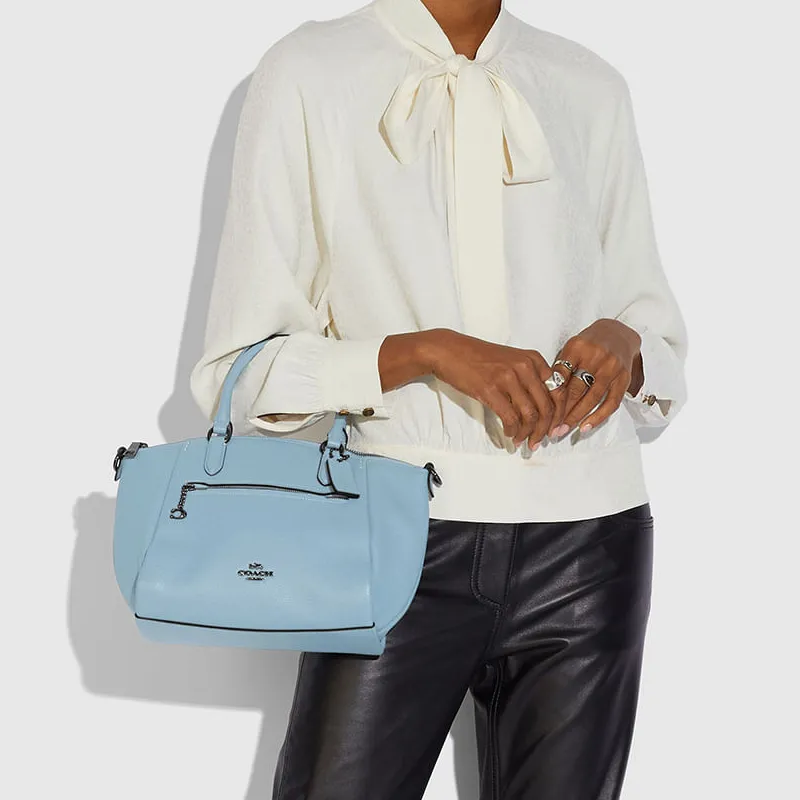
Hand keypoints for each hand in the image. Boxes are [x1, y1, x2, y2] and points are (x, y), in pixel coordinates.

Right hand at [421, 328, 555, 448]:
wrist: (450, 351)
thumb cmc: (479, 358)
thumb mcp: (512, 360)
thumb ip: (530, 378)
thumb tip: (543, 408)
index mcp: (534, 359)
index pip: (559, 392)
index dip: (559, 415)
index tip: (554, 429)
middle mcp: (525, 367)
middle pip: (547, 407)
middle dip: (544, 430)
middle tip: (538, 442)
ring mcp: (508, 378)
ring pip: (530, 415)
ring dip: (528, 434)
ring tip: (522, 441)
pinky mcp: (490, 390)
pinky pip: (510, 418)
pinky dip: (512, 431)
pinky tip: (509, 434)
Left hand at [547, 318, 641, 438]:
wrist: (618, 334)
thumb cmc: (588, 345)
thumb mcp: (570, 348)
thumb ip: (560, 368)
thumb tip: (544, 395)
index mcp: (577, 348)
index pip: (560, 376)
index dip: (549, 396)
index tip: (540, 411)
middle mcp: (596, 356)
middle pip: (575, 389)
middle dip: (561, 411)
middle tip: (549, 426)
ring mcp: (611, 368)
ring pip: (591, 398)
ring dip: (576, 417)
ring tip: (563, 430)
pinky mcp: (624, 378)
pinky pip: (611, 403)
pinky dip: (598, 417)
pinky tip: (585, 427)